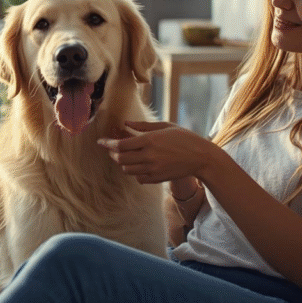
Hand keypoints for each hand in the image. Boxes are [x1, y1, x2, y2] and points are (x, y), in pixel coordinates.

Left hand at [98, 121, 216, 183]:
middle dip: (112, 153)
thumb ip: (143, 126)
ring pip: (127, 169)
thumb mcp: (164, 126)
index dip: (107, 144)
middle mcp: (149, 156)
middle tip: (111, 148)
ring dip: (122, 162)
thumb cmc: (184, 138)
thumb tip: (125, 123)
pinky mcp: (157, 178)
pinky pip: (138, 178)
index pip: (121, 145)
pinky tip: (138, 164)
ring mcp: (153, 169)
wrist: (200, 157)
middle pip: (120, 158)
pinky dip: (134, 172)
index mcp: (150, 140)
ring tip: (125, 155)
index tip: (100, 141)